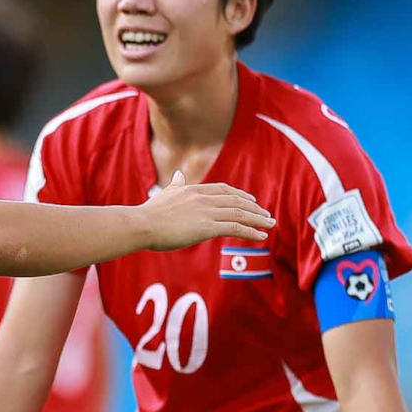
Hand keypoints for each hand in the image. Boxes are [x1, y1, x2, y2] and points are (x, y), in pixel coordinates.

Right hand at [139, 170, 274, 250]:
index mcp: (193, 189)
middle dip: (254, 208)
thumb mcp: (164, 194)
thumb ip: (175, 185)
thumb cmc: (148, 214)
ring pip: (240, 213)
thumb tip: (179, 175)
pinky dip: (251, 231)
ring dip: (258, 219)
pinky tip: (261, 236)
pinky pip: (235, 227)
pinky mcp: (207, 227)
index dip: (240, 195)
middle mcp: (203, 198)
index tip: (251, 201)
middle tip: (267, 215)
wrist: (141, 225)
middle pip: (236, 201)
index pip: (223, 190)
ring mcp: (206, 212)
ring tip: (270, 224)